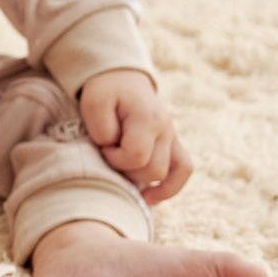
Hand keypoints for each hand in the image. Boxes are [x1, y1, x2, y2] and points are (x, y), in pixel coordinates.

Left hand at [78, 68, 191, 204]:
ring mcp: (172, 137)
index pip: (136, 156)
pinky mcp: (173, 144)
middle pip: (153, 170)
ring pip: (167, 174)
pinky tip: (150, 198)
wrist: (120, 78)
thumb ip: (102, 128)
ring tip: (122, 172)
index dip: (115, 159)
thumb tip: (114, 149)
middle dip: (125, 169)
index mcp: (147, 118)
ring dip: (141, 178)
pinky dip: (169, 187)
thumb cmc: (105, 92)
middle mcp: (165, 129)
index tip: (102, 147)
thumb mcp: (94, 103)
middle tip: (109, 155)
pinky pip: (183, 170)